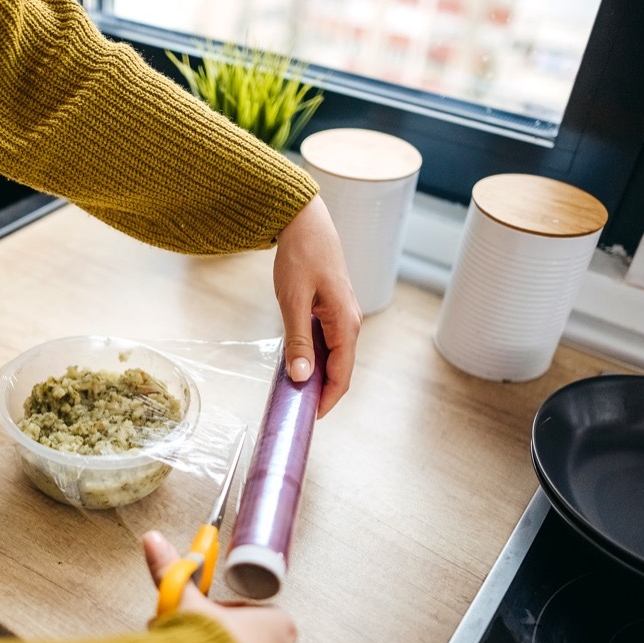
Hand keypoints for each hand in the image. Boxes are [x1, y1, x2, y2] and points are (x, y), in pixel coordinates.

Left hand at [273, 196, 361, 417]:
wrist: (306, 223)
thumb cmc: (300, 257)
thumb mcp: (293, 301)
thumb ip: (298, 341)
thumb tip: (301, 376)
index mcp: (346, 324)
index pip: (341, 375)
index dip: (327, 400)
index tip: (309, 418)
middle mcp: (350, 323)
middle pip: (340, 371)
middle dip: (322, 393)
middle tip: (297, 411)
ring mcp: (343, 317)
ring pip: (334, 358)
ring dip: (317, 376)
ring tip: (294, 392)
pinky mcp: (333, 311)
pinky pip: (328, 344)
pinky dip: (315, 358)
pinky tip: (296, 364)